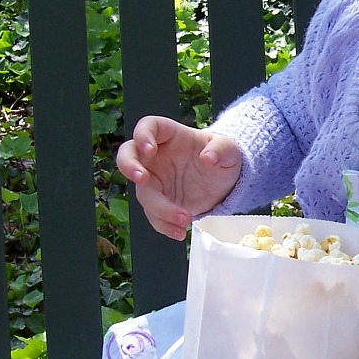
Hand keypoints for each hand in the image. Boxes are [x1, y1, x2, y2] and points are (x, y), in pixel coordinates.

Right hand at [116, 115, 241, 239]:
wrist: (224, 181)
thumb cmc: (221, 156)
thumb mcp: (230, 150)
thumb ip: (222, 149)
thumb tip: (209, 158)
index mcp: (170, 135)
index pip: (148, 126)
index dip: (143, 136)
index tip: (149, 149)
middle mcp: (156, 157)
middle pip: (128, 156)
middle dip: (129, 167)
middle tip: (142, 179)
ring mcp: (155, 180)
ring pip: (143, 193)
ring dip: (159, 209)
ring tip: (184, 218)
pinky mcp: (160, 202)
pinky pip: (154, 215)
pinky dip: (164, 226)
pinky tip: (179, 231)